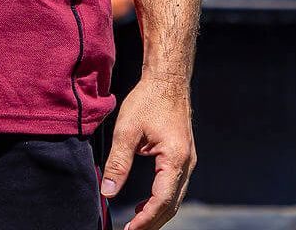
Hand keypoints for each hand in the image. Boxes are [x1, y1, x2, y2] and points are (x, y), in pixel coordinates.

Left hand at [100, 74, 195, 229]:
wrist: (167, 80)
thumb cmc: (148, 100)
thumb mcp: (126, 130)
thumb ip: (118, 163)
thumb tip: (108, 191)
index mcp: (176, 158)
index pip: (162, 200)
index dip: (145, 219)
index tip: (128, 229)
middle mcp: (187, 163)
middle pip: (172, 204)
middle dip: (151, 222)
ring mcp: (188, 161)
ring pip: (175, 198)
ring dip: (156, 213)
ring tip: (135, 224)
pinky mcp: (183, 158)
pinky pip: (174, 187)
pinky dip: (160, 200)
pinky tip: (143, 205)